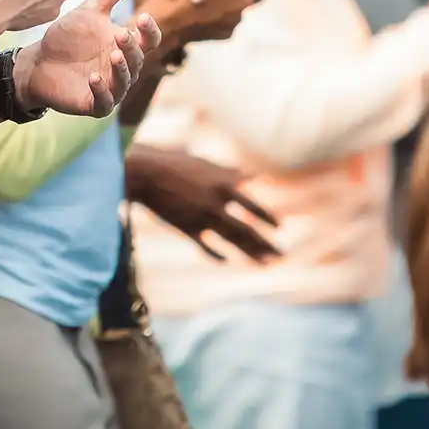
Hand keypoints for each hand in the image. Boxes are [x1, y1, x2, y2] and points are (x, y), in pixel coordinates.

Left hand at [16, 0, 162, 116]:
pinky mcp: (93, 104)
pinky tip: (93, 78)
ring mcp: (110, 87)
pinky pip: (104, 102)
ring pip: (125, 81)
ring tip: (114, 54)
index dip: (150, 30)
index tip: (143, 16)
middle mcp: (123, 68)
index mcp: (126, 45)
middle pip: (138, 60)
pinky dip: (101, 91)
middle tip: (121, 34)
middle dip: (131, 48)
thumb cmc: (69, 36)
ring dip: (122, 69)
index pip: (149, 40)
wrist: (38, 60)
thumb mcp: (92, 9)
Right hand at [125, 145, 280, 263]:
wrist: (146, 174)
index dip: (267, 217)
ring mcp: (202, 219)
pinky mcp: (187, 230)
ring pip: (231, 242)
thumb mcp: (208, 165)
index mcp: (224, 186)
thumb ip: (232, 174)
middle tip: (282, 257)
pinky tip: (226, 260)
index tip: (280, 226)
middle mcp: (217, 205)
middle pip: (247, 230)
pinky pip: (205, 247)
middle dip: (266, 245)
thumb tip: (254, 176)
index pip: (252, 206)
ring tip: (265, 264)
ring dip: (251, 254)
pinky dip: (216, 255)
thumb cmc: (177, 163)